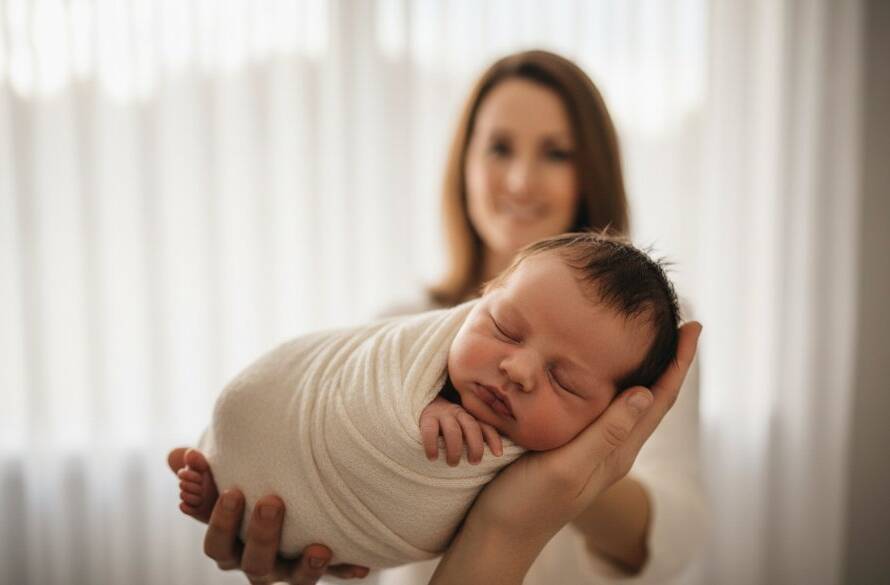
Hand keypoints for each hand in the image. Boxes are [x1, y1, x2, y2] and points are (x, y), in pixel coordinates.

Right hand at [168, 449, 369, 583]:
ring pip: (291, 578)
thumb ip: (202, 470)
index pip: (216, 541)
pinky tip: (363, 566)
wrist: (289, 493)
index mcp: (230, 544)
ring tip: (319, 547)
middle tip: (271, 501)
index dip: (216, 518)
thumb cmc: (247, 482)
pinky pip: (334, 574)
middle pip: (250, 562)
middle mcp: (256, 561)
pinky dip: (346, 570)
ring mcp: (288, 568)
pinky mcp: (320, 566)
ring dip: (305, 566)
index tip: (230, 489)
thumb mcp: (226, 472)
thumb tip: (177, 457)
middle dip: (260, 533)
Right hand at [430, 322, 701, 584]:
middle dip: (671, 362)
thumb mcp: (566, 467)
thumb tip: (645, 393)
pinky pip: (605, 409)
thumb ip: (604, 433)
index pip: (659, 400)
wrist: (499, 535)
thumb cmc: (527, 503)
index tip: (693, 327)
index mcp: (616, 452)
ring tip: (651, 340)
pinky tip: (602, 373)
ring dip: (647, 371)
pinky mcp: (573, 449)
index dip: (679, 363)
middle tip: (680, 325)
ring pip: (631, 403)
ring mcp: (594, 451)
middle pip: (653, 399)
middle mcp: (612, 450)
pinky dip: (615, 383)